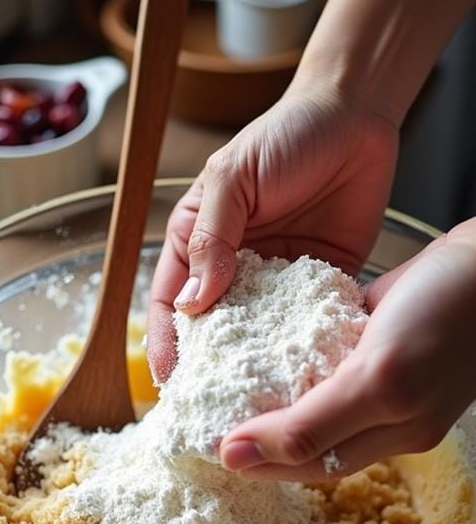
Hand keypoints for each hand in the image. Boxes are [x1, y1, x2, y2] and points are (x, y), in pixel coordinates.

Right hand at [147, 82, 397, 381]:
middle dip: (211, 366)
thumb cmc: (284, 136)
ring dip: (257, 365)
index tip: (173, 379)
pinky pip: (305, 325)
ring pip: (258, 336)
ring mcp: (275, 282)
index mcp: (197, 243)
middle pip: (212, 329)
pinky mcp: (318, 286)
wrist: (356, 116)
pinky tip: (305, 374)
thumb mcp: (232, 180)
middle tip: (215, 407)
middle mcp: (232, 269)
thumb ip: (211, 239)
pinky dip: (303, 348)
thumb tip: (192, 303)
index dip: (166, 342)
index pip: (170, 301)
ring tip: (259, 402)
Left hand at [219, 219, 475, 480]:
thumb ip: (313, 426)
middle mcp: (388, 412)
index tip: (208, 445)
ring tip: (225, 386)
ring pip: (318, 396)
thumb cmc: (448, 315)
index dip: (260, 460)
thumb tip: (237, 458)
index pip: (310, 462)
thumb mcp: (378, 379)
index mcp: (391, 433)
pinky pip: (331, 356)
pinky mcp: (382, 335)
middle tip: (205, 419)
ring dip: (274, 394)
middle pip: (311, 436)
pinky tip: (266, 344)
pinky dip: (296, 355)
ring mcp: (388, 374)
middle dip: (260, 433)